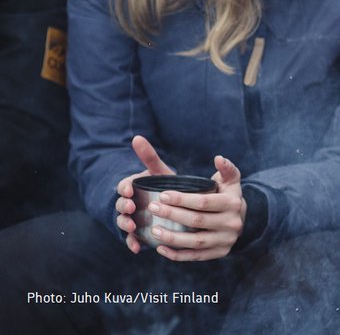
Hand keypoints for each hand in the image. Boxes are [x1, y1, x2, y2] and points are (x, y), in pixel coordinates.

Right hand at [114, 135, 173, 254]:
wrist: (172, 205)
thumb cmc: (164, 184)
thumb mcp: (158, 170)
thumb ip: (149, 156)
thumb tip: (137, 137)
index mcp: (132, 188)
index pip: (123, 187)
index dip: (125, 188)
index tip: (130, 189)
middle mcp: (129, 204)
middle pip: (120, 206)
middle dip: (124, 206)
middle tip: (131, 207)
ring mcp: (132, 219)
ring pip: (123, 222)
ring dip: (125, 225)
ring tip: (132, 226)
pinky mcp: (138, 234)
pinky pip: (132, 240)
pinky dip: (132, 243)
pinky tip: (137, 248)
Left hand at [149, 154, 246, 261]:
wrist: (242, 219)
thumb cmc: (228, 195)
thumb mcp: (230, 180)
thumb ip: (225, 168)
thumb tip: (218, 158)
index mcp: (233, 203)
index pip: (204, 202)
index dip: (182, 199)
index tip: (162, 195)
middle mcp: (232, 223)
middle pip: (197, 221)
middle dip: (172, 214)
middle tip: (152, 208)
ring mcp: (226, 240)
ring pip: (195, 242)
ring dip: (172, 237)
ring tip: (154, 230)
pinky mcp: (219, 253)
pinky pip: (195, 256)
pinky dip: (176, 254)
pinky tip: (160, 248)